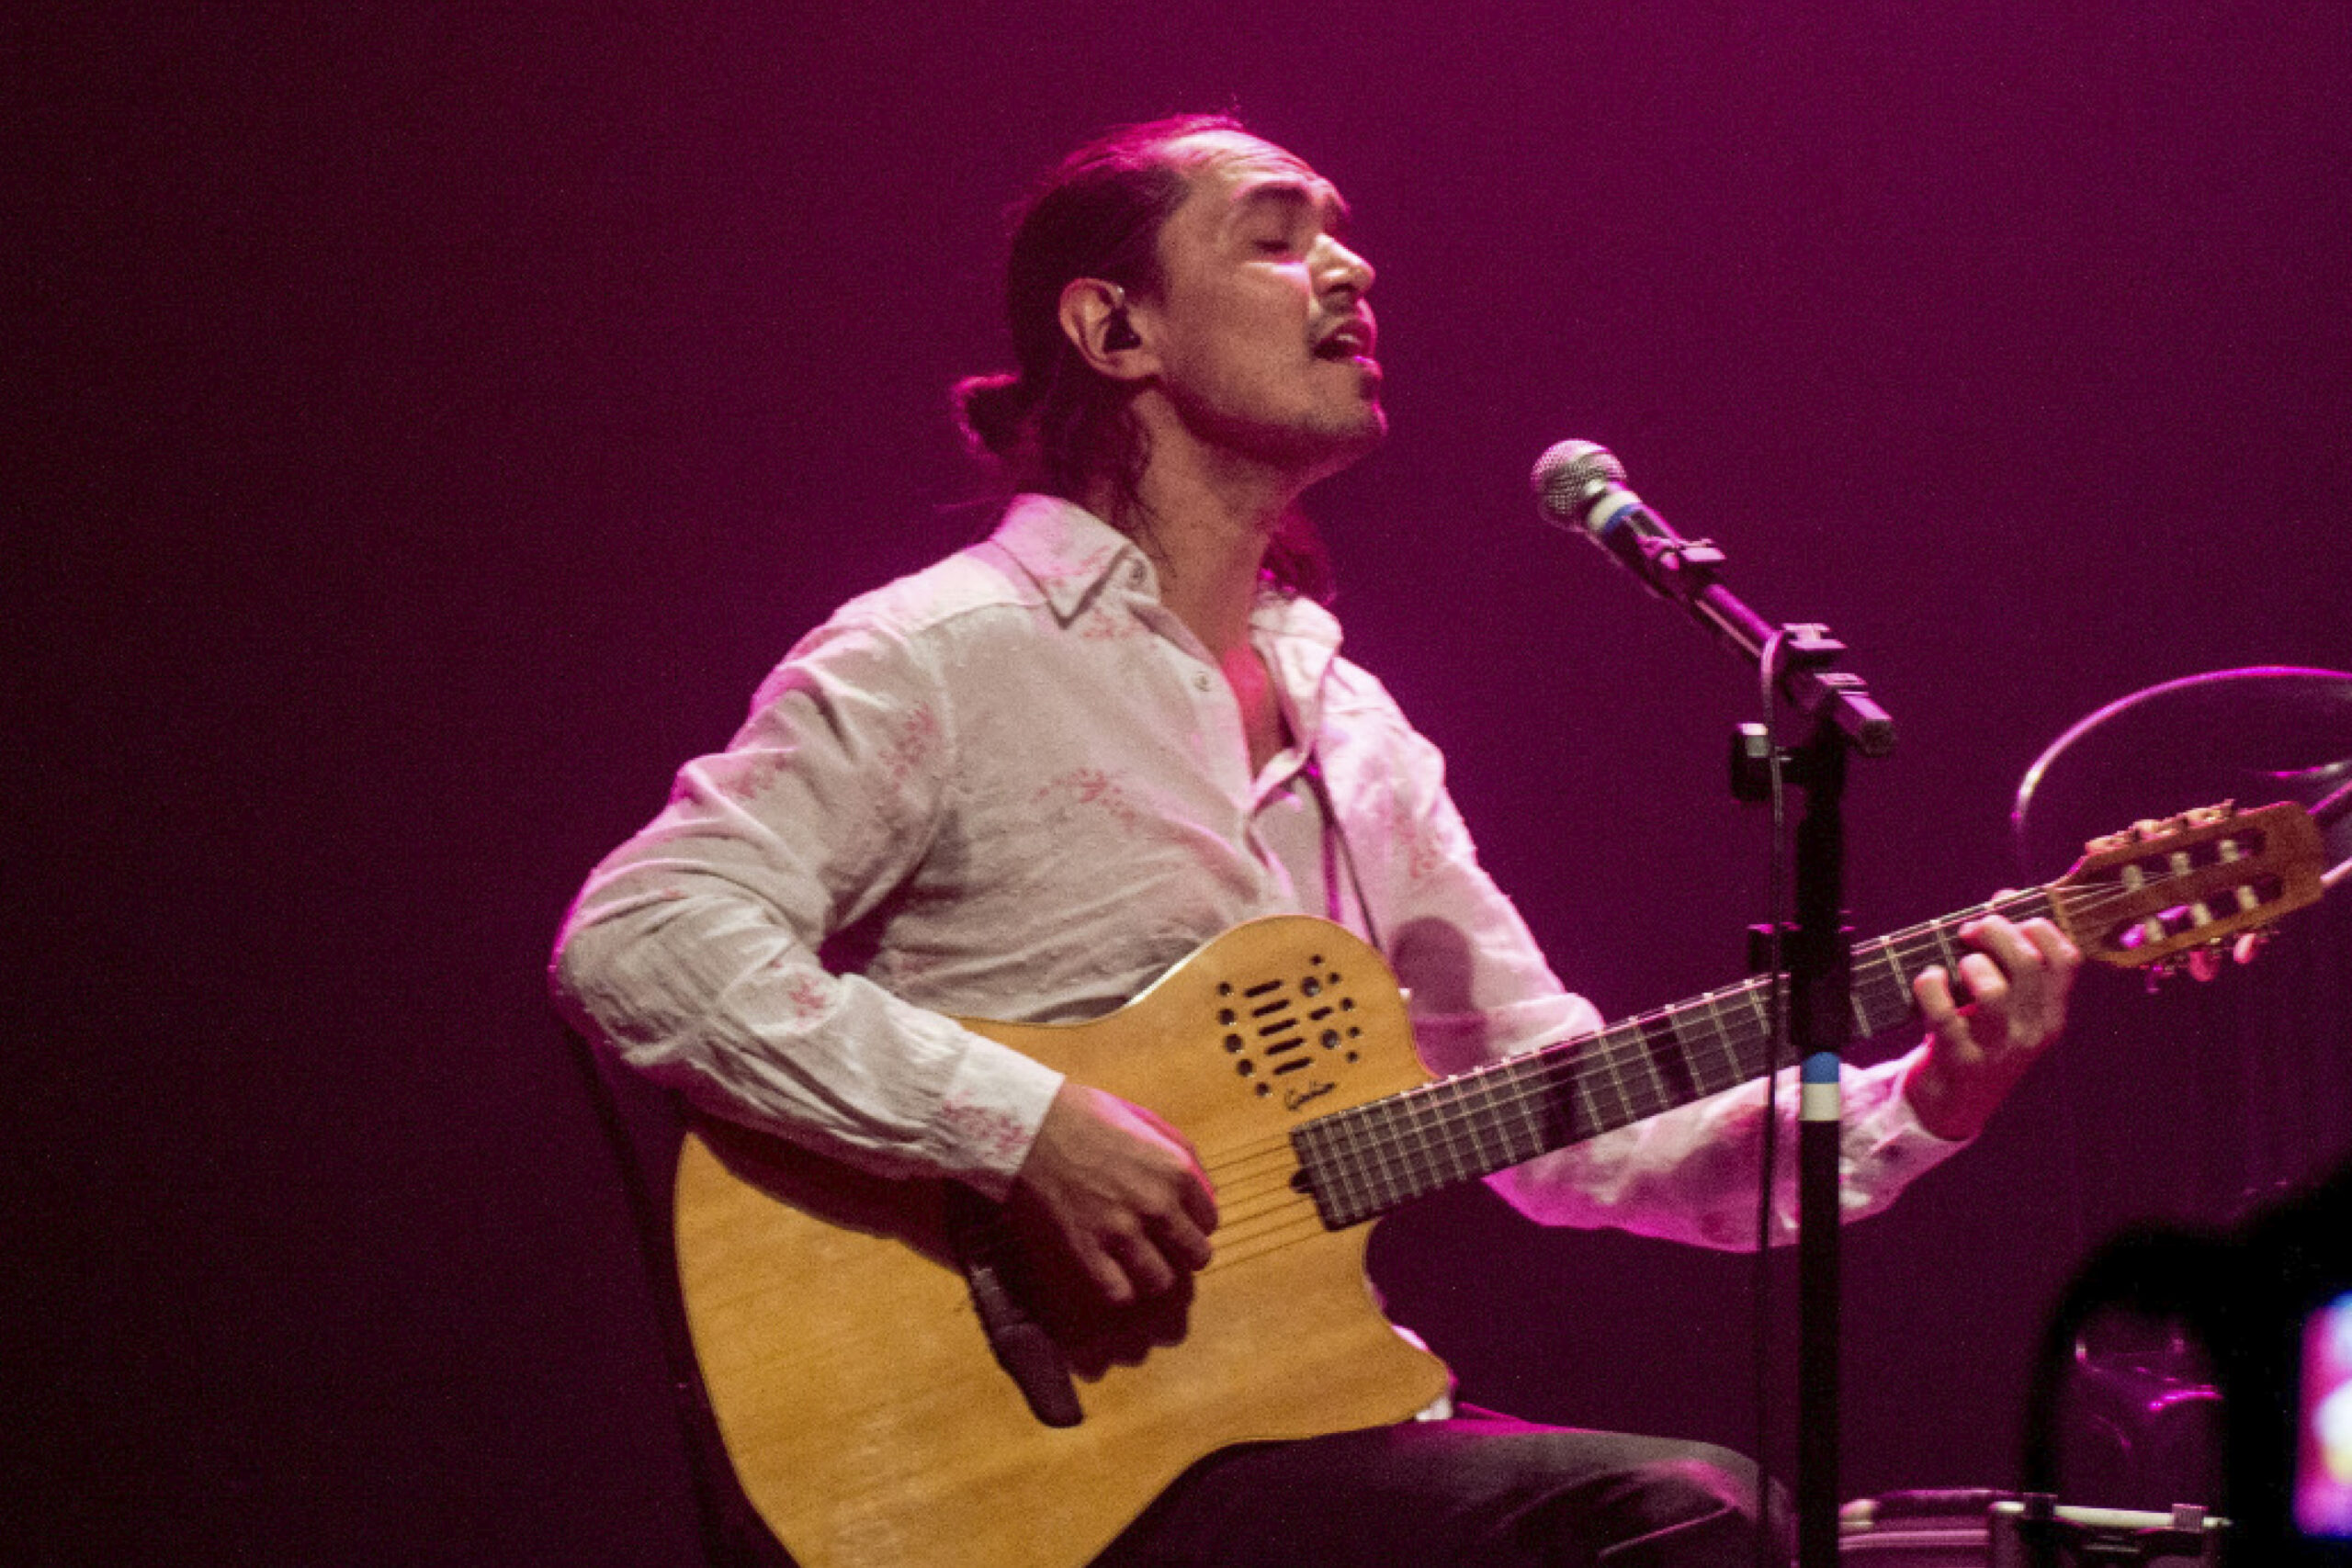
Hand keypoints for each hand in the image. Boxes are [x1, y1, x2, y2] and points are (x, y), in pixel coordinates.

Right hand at [1012, 1082, 1217, 1306]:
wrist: (1031, 1126)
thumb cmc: (1083, 1115)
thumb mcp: (1144, 1121)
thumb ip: (1179, 1153)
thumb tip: (1204, 1187)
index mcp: (1175, 1170)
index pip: (1209, 1220)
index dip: (1193, 1224)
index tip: (1177, 1225)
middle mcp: (1157, 1204)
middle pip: (1197, 1255)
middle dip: (1183, 1256)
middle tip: (1164, 1250)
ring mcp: (1123, 1231)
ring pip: (1161, 1281)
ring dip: (1152, 1276)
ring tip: (1137, 1266)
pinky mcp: (1089, 1251)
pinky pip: (1119, 1293)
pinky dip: (1117, 1290)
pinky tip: (1110, 1275)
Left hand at [1904, 903, 2081, 1140]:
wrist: (1953, 1104)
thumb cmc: (1977, 1036)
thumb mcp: (2008, 1004)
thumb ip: (2011, 958)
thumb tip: (2005, 898)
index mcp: (2050, 1013)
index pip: (2067, 958)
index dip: (2037, 923)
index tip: (2005, 910)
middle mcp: (2032, 1030)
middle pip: (2028, 963)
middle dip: (1995, 930)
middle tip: (1970, 930)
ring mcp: (1998, 1048)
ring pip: (1993, 990)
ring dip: (1970, 964)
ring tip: (1958, 966)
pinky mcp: (1960, 1059)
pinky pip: (1945, 1014)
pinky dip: (1931, 986)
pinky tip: (1929, 979)